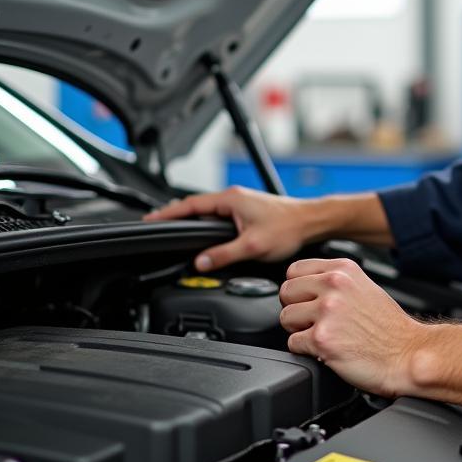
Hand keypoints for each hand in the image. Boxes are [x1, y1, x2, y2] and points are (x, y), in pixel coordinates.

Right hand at [143, 186, 311, 269]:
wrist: (311, 221)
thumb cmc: (289, 227)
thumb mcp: (253, 245)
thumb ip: (224, 254)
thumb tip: (201, 263)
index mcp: (230, 199)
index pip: (189, 205)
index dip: (168, 214)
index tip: (150, 221)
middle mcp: (234, 198)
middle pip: (195, 206)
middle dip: (175, 215)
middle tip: (156, 226)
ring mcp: (241, 203)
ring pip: (208, 211)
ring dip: (191, 219)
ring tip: (175, 229)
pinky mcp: (248, 211)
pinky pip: (219, 215)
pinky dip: (206, 223)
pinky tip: (204, 233)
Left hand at [279, 257, 461, 408]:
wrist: (408, 355)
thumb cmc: (390, 329)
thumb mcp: (364, 288)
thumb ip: (335, 282)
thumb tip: (305, 286)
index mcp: (343, 270)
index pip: (294, 270)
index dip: (299, 289)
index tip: (309, 301)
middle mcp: (334, 285)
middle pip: (286, 292)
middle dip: (296, 309)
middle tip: (316, 322)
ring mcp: (327, 311)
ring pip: (285, 318)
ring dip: (300, 331)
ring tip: (325, 336)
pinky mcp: (322, 339)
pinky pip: (293, 343)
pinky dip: (306, 350)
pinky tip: (328, 349)